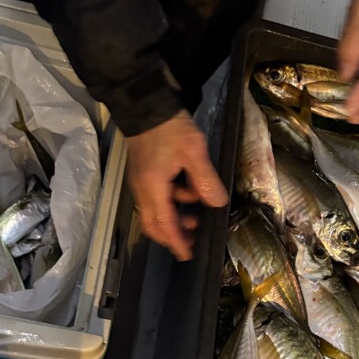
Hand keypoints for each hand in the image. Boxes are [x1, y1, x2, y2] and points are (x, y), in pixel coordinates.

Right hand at [126, 111, 227, 260]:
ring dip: (174, 218)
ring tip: (195, 214)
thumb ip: (205, 180)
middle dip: (172, 235)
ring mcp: (141, 182)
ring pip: (154, 212)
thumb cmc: (169, 127)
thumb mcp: (194, 151)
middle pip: (153, 224)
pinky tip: (187, 191)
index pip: (164, 224)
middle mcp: (142, 189)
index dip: (176, 241)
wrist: (147, 103)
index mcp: (153, 187)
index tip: (187, 254)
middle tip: (191, 240)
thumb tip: (217, 203)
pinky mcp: (143, 174)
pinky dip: (171, 203)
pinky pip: (155, 199)